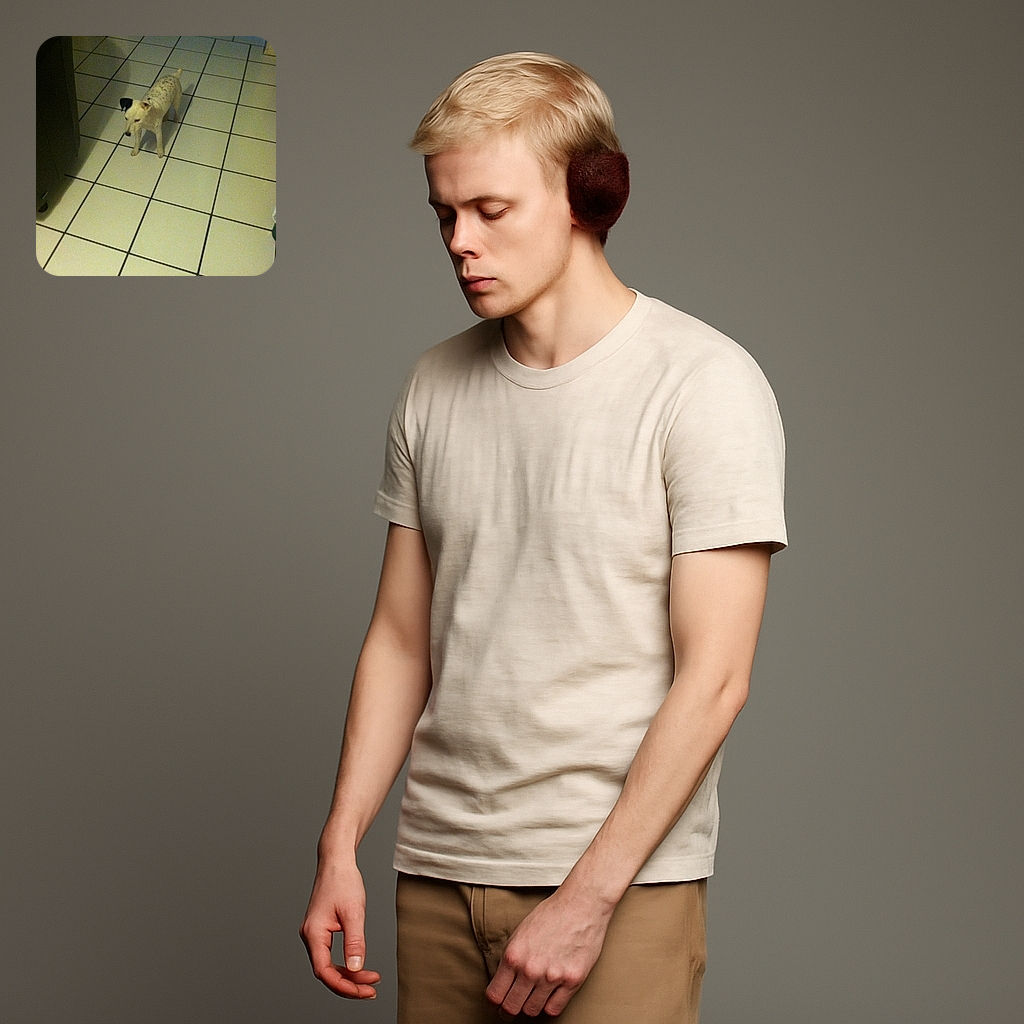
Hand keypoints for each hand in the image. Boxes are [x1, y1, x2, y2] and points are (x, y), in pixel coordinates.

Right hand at [299, 859, 380, 998]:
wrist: (337, 861)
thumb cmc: (343, 881)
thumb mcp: (354, 912)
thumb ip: (355, 942)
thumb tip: (356, 968)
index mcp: (313, 933)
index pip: (324, 971)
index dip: (344, 985)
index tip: (364, 991)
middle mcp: (310, 936)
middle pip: (326, 972)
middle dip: (349, 984)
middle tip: (372, 990)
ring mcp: (314, 934)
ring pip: (329, 965)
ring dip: (349, 975)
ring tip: (371, 980)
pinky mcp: (321, 930)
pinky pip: (330, 955)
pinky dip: (345, 963)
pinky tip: (360, 966)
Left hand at [485, 886, 613, 1017]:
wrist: (581, 904)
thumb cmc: (552, 914)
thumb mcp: (520, 932)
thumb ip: (511, 958)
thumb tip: (503, 980)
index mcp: (514, 955)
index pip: (495, 995)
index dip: (495, 1002)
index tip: (498, 1002)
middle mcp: (531, 969)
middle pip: (511, 1008)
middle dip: (510, 1009)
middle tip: (513, 1005)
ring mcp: (552, 976)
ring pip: (532, 1011)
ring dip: (531, 1005)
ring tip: (533, 996)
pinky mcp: (572, 980)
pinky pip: (554, 1009)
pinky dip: (549, 1006)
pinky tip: (549, 996)